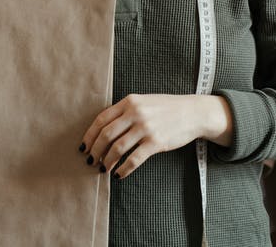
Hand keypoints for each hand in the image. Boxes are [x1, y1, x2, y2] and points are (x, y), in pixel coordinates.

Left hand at [80, 93, 232, 178]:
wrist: (192, 112)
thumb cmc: (166, 108)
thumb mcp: (143, 101)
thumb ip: (125, 111)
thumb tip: (103, 129)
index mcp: (130, 101)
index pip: (101, 119)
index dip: (90, 135)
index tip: (84, 147)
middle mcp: (135, 113)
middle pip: (106, 134)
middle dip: (95, 150)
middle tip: (91, 161)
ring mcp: (146, 128)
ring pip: (117, 148)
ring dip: (107, 161)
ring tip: (103, 168)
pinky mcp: (156, 142)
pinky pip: (134, 159)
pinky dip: (123, 169)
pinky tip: (119, 174)